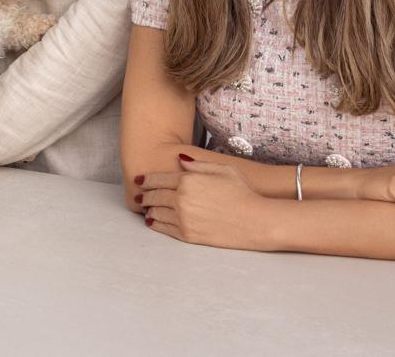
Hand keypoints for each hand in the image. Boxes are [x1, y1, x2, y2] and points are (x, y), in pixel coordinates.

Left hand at [137, 156, 271, 249]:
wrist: (255, 221)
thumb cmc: (243, 192)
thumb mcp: (223, 169)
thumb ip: (198, 164)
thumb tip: (179, 159)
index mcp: (188, 180)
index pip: (158, 179)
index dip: (146, 180)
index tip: (139, 180)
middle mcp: (181, 198)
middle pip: (154, 196)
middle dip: (144, 195)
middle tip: (139, 195)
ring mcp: (183, 218)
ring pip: (156, 213)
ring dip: (148, 209)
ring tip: (145, 207)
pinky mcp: (187, 235)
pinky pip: (164, 228)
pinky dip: (155, 224)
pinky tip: (152, 221)